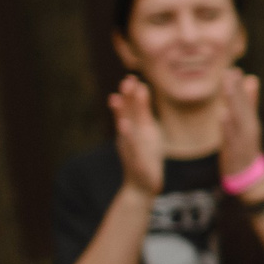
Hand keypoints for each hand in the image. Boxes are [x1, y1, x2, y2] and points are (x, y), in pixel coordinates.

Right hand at [107, 75, 166, 196]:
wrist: (141, 186)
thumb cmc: (145, 156)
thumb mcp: (146, 131)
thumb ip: (142, 111)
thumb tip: (141, 87)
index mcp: (133, 129)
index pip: (131, 108)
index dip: (131, 94)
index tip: (132, 77)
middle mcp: (128, 136)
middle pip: (126, 114)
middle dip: (126, 98)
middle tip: (126, 80)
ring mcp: (130, 148)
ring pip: (126, 128)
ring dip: (121, 114)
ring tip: (117, 99)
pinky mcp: (136, 160)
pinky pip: (131, 147)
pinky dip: (127, 136)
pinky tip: (123, 126)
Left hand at [216, 69, 263, 177]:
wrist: (247, 174)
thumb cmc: (245, 145)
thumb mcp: (249, 122)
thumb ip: (250, 101)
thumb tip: (252, 78)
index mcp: (250, 119)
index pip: (244, 99)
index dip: (239, 84)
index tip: (233, 68)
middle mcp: (248, 127)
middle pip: (242, 106)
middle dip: (236, 89)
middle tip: (230, 71)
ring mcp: (243, 138)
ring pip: (238, 118)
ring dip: (234, 103)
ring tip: (228, 88)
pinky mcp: (235, 149)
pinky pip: (231, 136)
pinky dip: (228, 125)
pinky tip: (223, 114)